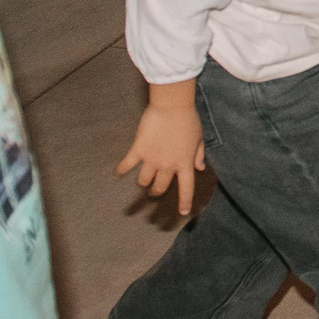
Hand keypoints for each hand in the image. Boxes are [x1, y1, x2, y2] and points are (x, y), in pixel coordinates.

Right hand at [115, 89, 205, 215]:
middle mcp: (168, 165)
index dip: (184, 202)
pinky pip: (127, 164)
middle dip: (156, 192)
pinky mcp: (139, 150)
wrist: (172, 105)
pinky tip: (118, 173)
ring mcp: (152, 159)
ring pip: (143, 181)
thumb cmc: (188, 119)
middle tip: (154, 191)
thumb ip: (198, 154)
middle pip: (160, 188)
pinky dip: (121, 170)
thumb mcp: (199, 137)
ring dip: (142, 182)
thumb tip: (200, 167)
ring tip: (142, 180)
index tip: (183, 212)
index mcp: (185, 163)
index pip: (186, 188)